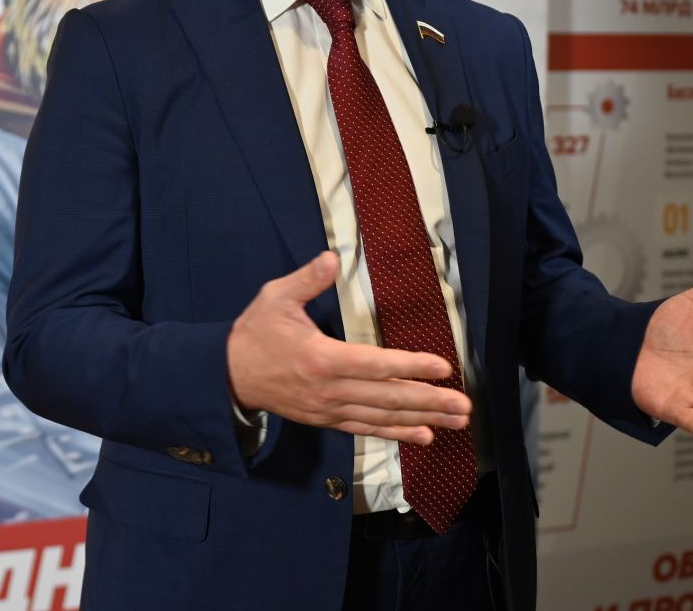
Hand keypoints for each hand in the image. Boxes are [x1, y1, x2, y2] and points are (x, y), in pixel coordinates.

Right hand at [226, 252, 471, 444]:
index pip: (376, 364)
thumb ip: (307, 279)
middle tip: (464, 406)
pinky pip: (367, 429)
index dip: (411, 366)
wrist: (228, 376)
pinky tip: (423, 435)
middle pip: (388, 398)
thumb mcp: (275, 298)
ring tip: (456, 422)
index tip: (443, 367)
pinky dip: (396, 433)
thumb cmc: (255, 333)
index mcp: (321, 358)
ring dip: (422, 420)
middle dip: (430, 401)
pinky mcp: (327, 420)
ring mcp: (330, 409)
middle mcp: (330, 389)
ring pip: (383, 417)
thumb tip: (332, 257)